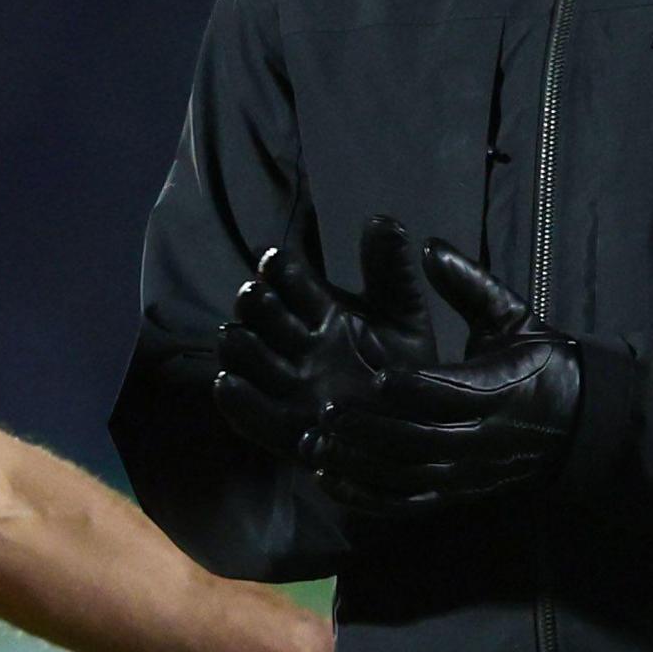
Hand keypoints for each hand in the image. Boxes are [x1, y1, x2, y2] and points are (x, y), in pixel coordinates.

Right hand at [211, 215, 438, 464]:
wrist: (425, 428)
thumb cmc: (408, 366)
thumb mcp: (404, 314)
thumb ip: (392, 271)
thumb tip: (380, 220)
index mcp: (319, 309)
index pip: (287, 278)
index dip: (278, 268)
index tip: (278, 262)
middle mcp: (295, 343)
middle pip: (258, 314)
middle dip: (254, 302)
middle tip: (258, 296)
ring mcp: (286, 386)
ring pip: (244, 358)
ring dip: (237, 345)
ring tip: (238, 337)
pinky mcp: (286, 430)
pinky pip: (251, 417)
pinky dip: (237, 401)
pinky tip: (228, 384)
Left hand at [304, 239, 582, 512]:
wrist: (581, 426)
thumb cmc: (541, 362)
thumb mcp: (513, 317)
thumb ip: (470, 284)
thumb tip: (429, 247)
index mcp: (500, 389)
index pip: (454, 393)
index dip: (415, 388)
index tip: (376, 375)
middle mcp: (483, 438)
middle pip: (422, 440)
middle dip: (372, 428)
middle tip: (327, 410)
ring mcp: (469, 472)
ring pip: (408, 476)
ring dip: (359, 465)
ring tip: (315, 444)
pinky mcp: (458, 494)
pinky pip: (407, 504)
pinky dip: (367, 497)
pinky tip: (327, 480)